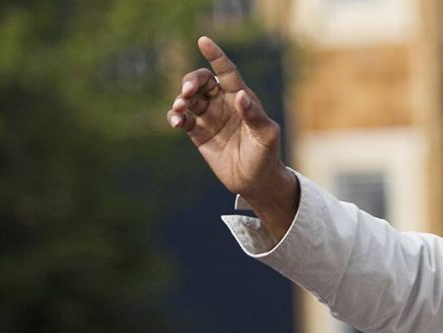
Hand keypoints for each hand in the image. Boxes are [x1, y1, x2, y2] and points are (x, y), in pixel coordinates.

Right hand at [168, 36, 296, 232]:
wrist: (256, 181)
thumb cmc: (267, 155)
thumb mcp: (266, 135)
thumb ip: (254, 115)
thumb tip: (240, 95)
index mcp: (241, 98)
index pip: (226, 72)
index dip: (216, 56)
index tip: (203, 41)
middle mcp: (223, 103)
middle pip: (201, 81)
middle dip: (191, 81)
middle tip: (187, 91)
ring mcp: (209, 117)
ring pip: (188, 98)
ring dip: (181, 99)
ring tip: (182, 108)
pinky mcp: (198, 133)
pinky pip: (182, 118)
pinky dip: (175, 116)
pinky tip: (177, 121)